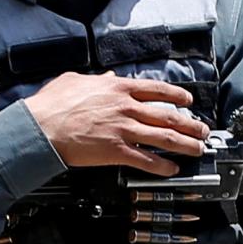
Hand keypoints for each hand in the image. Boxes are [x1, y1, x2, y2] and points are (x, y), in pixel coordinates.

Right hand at [21, 72, 209, 174]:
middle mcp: (126, 107)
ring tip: (197, 149)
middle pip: (168, 115)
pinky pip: (146, 159)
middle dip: (190, 124)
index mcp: (117, 87)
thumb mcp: (75, 80)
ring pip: (164, 137)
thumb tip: (108, 75)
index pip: (157, 90)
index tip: (188, 101)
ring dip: (185, 144)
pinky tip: (172, 169)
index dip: (177, 96)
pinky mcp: (116, 151)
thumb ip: (97, 78)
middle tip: (202, 130)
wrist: (40, 127)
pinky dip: (162, 166)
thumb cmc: (52, 105)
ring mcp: (123, 129)